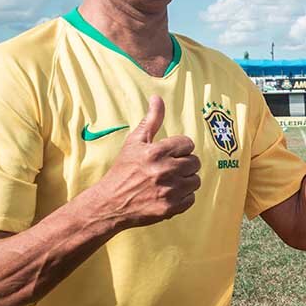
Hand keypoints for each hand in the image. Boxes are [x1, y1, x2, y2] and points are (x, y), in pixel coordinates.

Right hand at [96, 95, 200, 228]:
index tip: (170, 153)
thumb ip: (151, 120)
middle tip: (170, 167)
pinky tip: (169, 193)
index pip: (188, 143)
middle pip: (195, 162)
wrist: (110, 203)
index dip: (180, 148)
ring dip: (186, 180)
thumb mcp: (134, 142)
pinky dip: (183, 197)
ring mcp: (168, 191)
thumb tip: (157, 98)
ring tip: (170, 180)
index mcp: (156, 152)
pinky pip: (191, 198)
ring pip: (195, 180)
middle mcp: (164, 171)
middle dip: (184, 163)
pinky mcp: (170, 208)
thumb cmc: (124, 169)